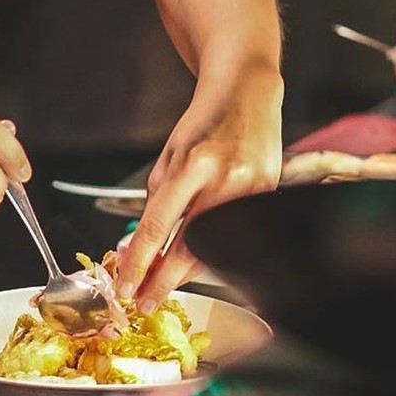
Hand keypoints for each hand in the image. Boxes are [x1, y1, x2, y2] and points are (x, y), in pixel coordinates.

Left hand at [117, 64, 282, 309]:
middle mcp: (224, 180)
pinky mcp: (270, 197)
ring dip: (187, 271)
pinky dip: (215, 253)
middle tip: (143, 301)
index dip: (139, 260)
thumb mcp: (170, 152)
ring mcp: (251, 191)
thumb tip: (140, 244)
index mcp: (192, 164)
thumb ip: (157, 198)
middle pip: (190, 248)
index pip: (158, 224)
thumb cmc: (203, 122)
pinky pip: (237, 238)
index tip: (126, 284)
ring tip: (165, 282)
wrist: (247, 94)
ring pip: (215, 249)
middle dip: (163, 281)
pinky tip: (198, 262)